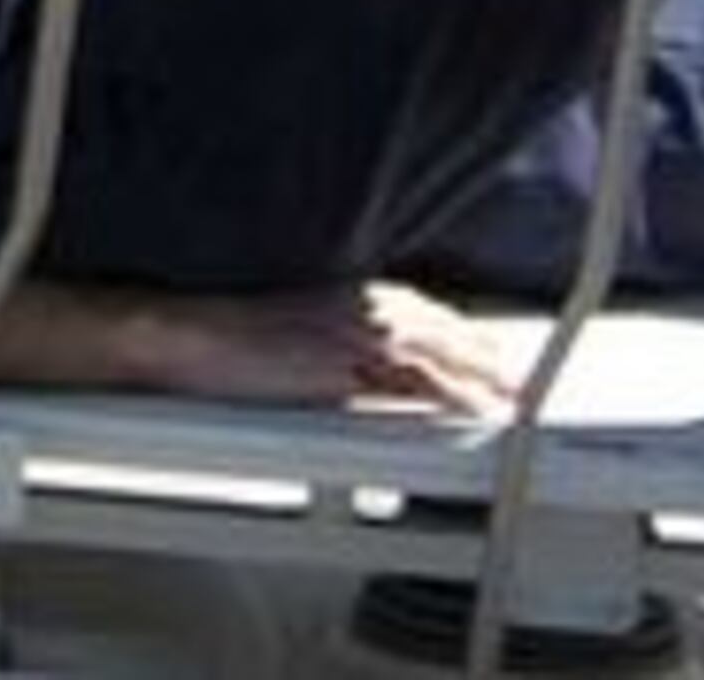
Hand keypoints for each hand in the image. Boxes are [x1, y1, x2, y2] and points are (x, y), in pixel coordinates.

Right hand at [120, 279, 518, 415]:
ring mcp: (351, 334)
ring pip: (433, 354)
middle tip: (515, 379)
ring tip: (508, 399)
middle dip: (481, 354)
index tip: (488, 351)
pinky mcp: (343, 365)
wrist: (187, 336)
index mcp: (343, 293)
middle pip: (437, 330)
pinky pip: (408, 383)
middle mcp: (355, 306)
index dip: (458, 333)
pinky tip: (468, 410)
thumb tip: (364, 364)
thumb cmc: (225, 335)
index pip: (419, 310)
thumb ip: (335, 338)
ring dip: (474, 376)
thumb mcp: (291, 326)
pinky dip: (445, 395)